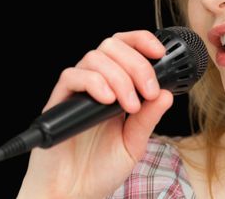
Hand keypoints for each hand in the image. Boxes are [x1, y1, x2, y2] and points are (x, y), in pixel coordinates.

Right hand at [17, 30, 173, 198]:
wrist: (75, 193)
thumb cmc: (101, 169)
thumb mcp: (134, 142)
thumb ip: (148, 118)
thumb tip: (166, 94)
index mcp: (115, 87)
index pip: (125, 48)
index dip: (141, 41)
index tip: (160, 53)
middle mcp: (96, 83)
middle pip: (112, 46)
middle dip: (137, 63)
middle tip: (148, 90)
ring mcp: (77, 91)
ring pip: (94, 57)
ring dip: (119, 76)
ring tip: (129, 105)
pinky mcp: (58, 101)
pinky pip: (71, 76)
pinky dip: (93, 82)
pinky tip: (107, 101)